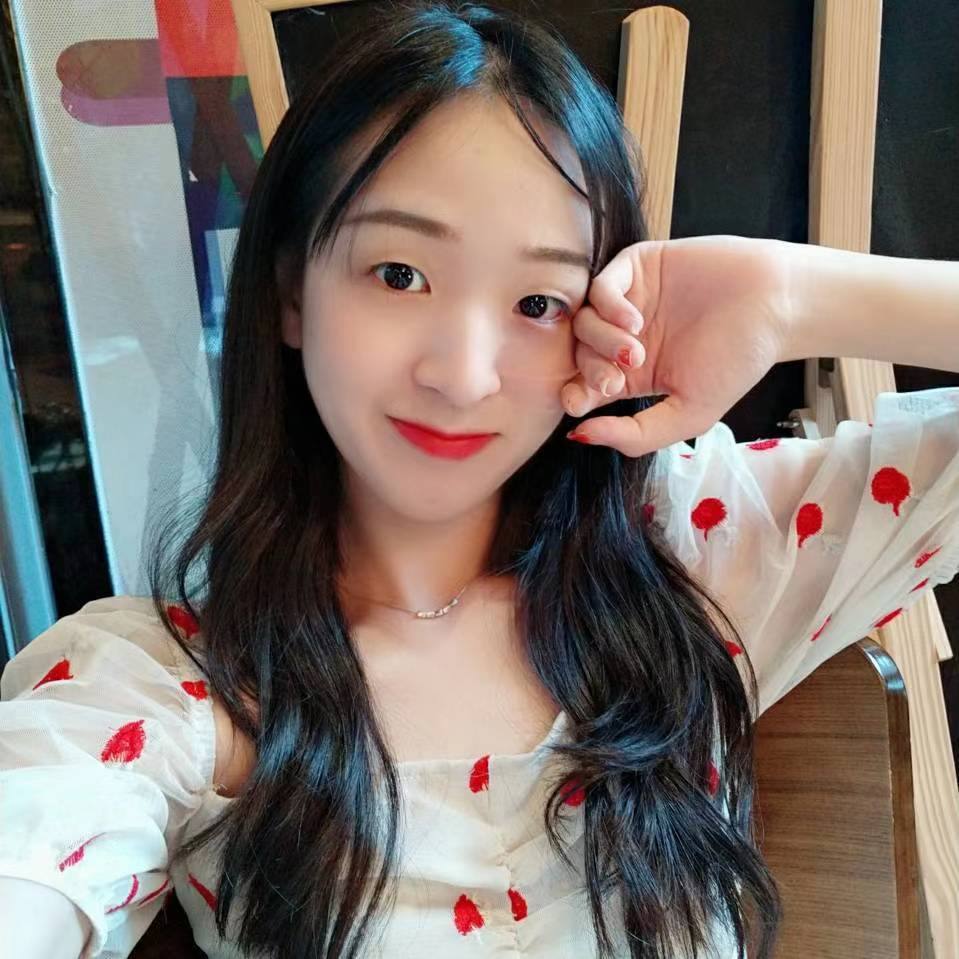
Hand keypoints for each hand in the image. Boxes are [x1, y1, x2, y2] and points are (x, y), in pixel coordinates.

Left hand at [562, 234, 793, 456]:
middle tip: (619, 378)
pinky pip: (600, 286)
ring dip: (601, 341)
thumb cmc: (737, 362)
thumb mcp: (689, 414)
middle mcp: (622, 338)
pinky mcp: (637, 267)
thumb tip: (580, 437)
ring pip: (583, 321)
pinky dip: (607, 307)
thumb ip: (637, 434)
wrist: (776, 308)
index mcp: (630, 374)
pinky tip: (634, 321)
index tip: (584, 403)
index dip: (575, 395)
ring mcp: (628, 301)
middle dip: (590, 370)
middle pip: (577, 354)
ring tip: (636, 351)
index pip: (582, 386)